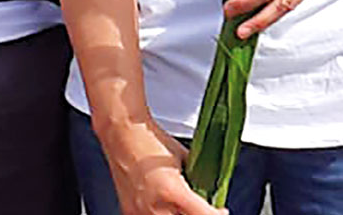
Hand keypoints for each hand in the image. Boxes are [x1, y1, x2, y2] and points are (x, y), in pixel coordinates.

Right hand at [105, 125, 223, 214]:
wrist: (122, 135)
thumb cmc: (150, 142)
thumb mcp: (185, 159)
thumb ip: (199, 178)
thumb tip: (211, 192)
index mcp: (173, 191)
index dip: (218, 214)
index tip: (220, 210)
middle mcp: (155, 207)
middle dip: (199, 214)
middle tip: (204, 209)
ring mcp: (140, 213)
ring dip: (180, 214)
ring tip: (182, 205)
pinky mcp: (130, 212)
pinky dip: (163, 213)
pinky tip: (165, 205)